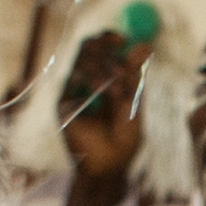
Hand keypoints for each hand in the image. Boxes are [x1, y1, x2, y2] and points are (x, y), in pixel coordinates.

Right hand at [60, 32, 149, 185]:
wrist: (109, 167)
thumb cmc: (124, 141)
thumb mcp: (135, 104)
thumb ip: (136, 76)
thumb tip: (144, 45)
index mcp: (104, 79)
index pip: (102, 48)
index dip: (110, 38)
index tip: (123, 39)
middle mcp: (86, 80)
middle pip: (87, 46)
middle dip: (105, 49)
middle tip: (119, 56)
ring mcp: (72, 88)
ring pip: (80, 57)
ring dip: (102, 67)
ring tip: (116, 90)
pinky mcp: (61, 99)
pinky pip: (70, 75)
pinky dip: (89, 78)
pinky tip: (101, 93)